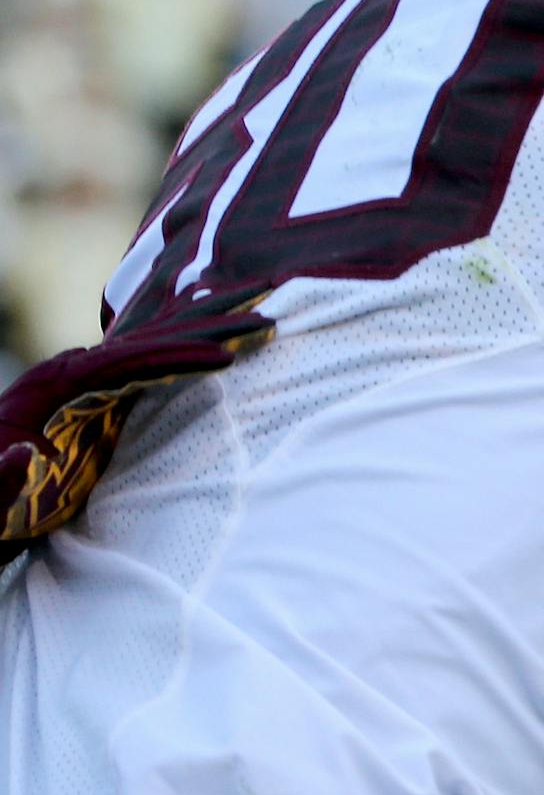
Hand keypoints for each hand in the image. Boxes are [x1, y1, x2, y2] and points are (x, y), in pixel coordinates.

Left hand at [1, 294, 270, 561]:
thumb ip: (1, 478)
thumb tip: (28, 452)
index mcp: (50, 387)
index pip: (125, 363)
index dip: (175, 358)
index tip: (226, 357)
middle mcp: (71, 370)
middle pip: (150, 339)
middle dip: (208, 327)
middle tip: (266, 316)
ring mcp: (86, 378)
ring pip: (156, 343)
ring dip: (208, 329)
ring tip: (259, 315)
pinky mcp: (99, 393)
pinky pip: (152, 363)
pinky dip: (190, 350)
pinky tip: (221, 344)